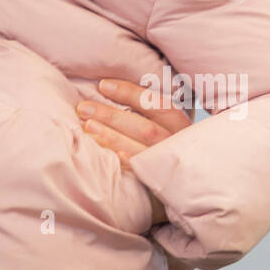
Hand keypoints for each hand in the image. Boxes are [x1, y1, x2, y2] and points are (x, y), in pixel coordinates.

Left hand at [77, 78, 194, 224]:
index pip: (156, 104)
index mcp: (179, 125)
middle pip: (144, 128)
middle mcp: (175, 143)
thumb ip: (147, 109)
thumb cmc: (166, 145)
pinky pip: (143, 173)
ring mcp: (168, 164)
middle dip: (112, 116)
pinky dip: (129, 164)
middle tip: (84, 108)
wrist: (186, 184)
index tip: (103, 85)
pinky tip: (113, 156)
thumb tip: (109, 89)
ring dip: (112, 138)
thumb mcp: (165, 124)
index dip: (129, 93)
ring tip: (88, 126)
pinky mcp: (160, 182)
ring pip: (140, 149)